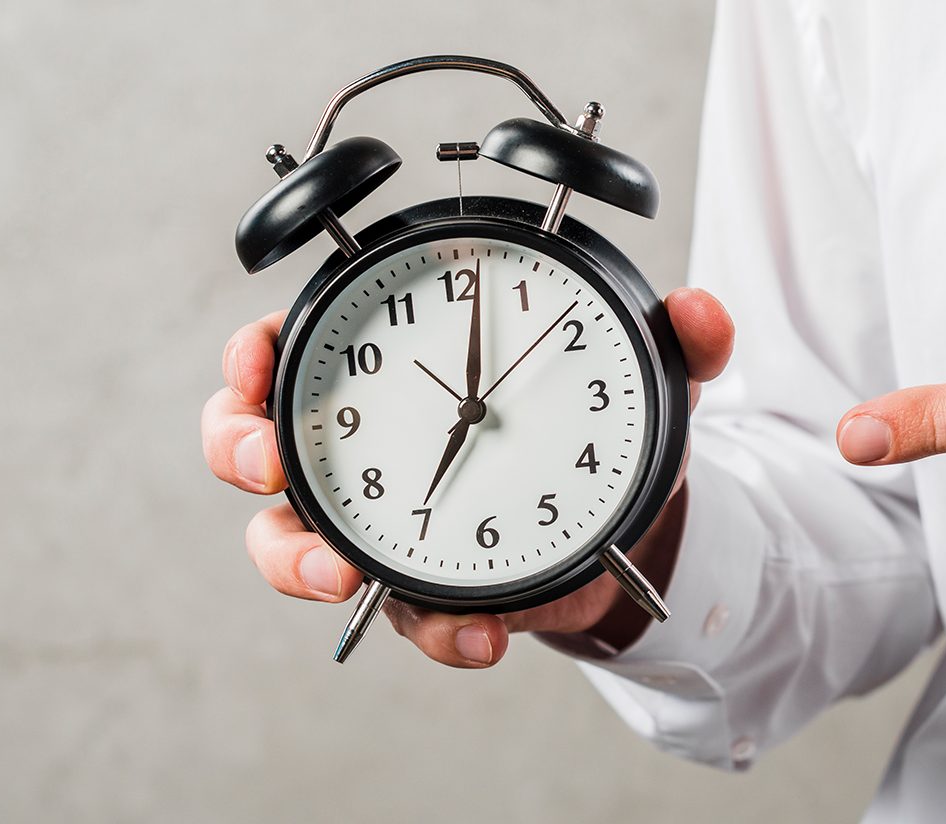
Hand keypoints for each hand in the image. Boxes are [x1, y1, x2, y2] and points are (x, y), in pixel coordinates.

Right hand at [202, 288, 734, 668]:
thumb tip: (703, 312)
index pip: (292, 342)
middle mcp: (361, 442)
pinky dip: (440, 632)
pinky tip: (480, 634)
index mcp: (389, 364)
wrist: (627, 515)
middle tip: (271, 465)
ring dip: (299, 563)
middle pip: (253, 441)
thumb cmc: (599, 421)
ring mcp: (377, 521)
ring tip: (341, 575)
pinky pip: (406, 617)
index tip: (257, 361)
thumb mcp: (639, 372)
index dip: (252, 349)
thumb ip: (674, 339)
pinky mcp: (420, 588)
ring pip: (291, 544)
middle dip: (241, 451)